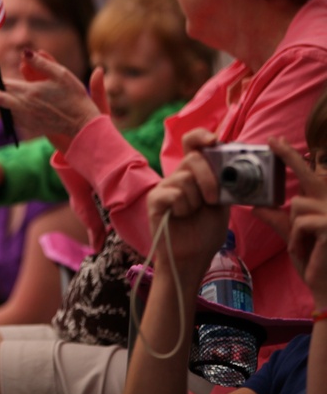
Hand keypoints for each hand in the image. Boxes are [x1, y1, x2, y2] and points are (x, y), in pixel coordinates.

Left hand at [0, 50, 100, 144]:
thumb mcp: (62, 74)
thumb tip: (25, 52)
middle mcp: (25, 106)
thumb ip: (42, 63)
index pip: (4, 84)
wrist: (82, 123)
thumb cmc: (75, 97)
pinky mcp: (29, 127)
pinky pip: (6, 121)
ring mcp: (26, 119)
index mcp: (31, 92)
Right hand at [146, 128, 227, 277]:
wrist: (192, 257)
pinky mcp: (155, 200)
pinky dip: (182, 208)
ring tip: (192, 214)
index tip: (213, 140)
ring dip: (196, 201)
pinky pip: (173, 194)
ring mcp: (165, 187)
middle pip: (193, 159)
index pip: (192, 142)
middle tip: (213, 200)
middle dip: (209, 180)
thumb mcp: (223, 203)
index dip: (201, 136)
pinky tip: (179, 217)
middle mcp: (178, 175)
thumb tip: (239, 167)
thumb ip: (226, 183)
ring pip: (185, 179)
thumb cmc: (206, 231)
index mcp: (195, 173)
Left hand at [269, 137, 326, 307]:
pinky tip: (309, 251)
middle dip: (289, 156)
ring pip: (297, 206)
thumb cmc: (314, 263)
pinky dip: (296, 239)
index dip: (293, 157)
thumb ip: (278, 219)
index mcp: (325, 206)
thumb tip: (257, 205)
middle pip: (309, 176)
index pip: (310, 176)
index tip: (276, 140)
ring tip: (304, 245)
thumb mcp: (293, 237)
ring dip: (292, 228)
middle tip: (272, 140)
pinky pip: (300, 223)